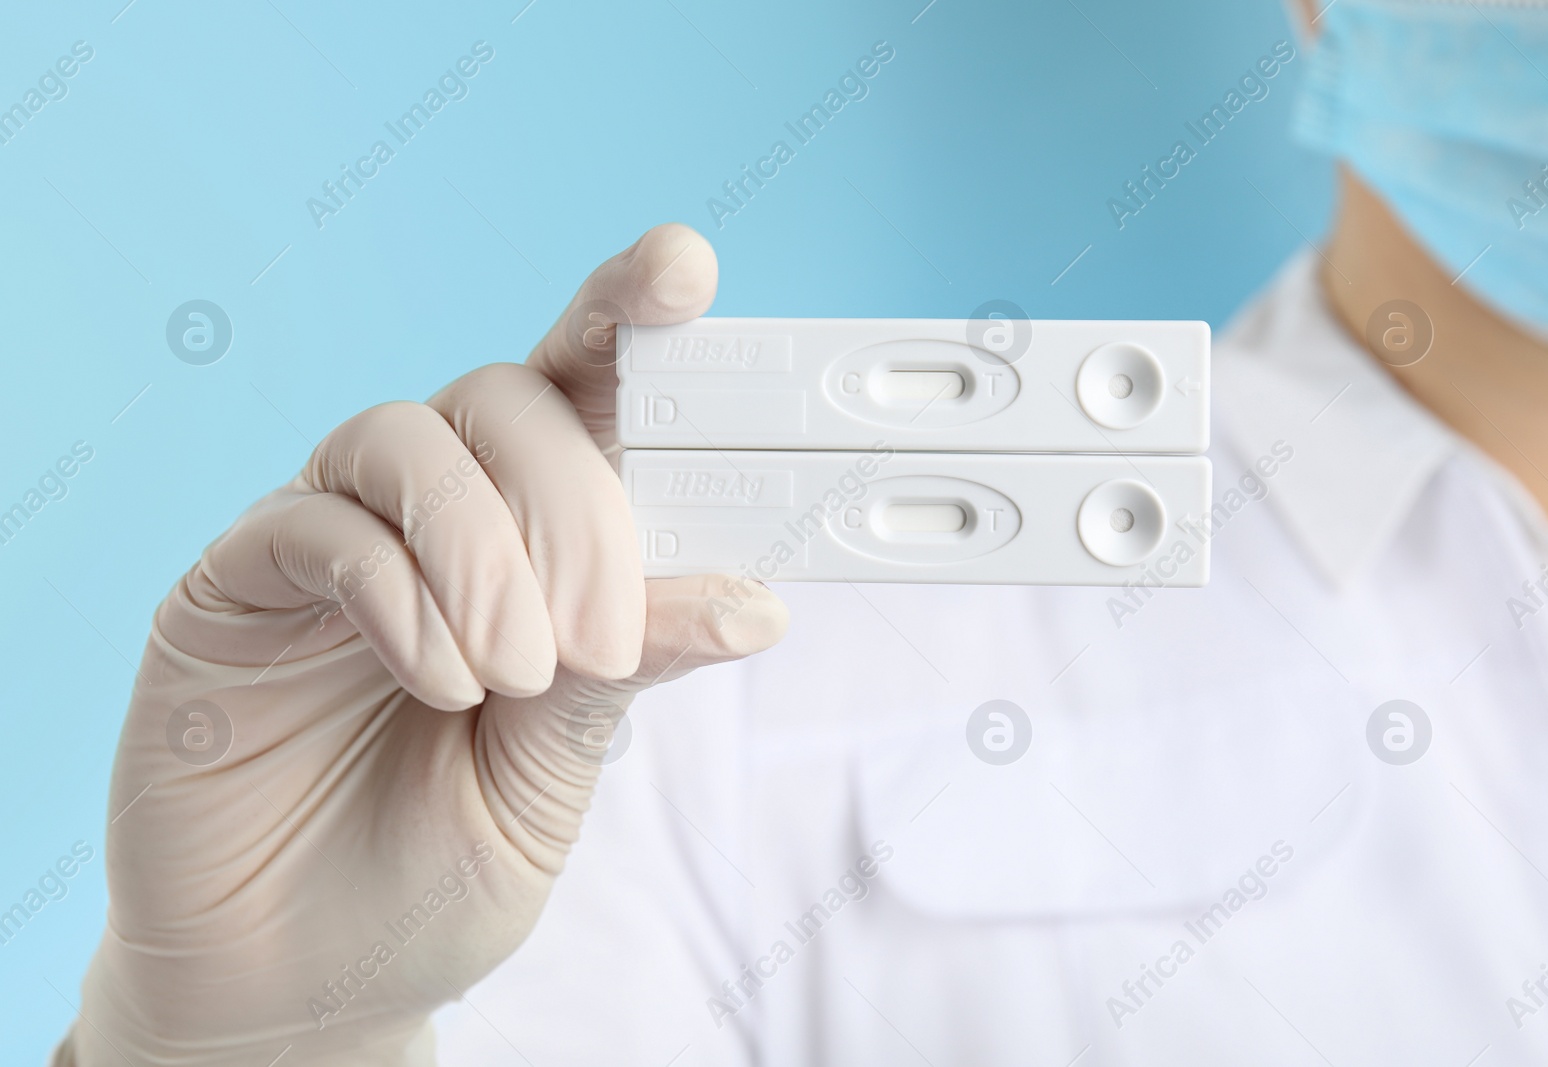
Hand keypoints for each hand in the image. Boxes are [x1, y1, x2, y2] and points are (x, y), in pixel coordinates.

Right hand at [60, 225, 787, 1065]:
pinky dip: (396, 589)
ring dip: (485, 548)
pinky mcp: (237, 584)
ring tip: (513, 675)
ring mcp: (331, 538)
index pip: (584, 391)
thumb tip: (752, 599)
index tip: (686, 269)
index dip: (632, 313)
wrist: (303, 980)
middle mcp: (433, 514)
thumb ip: (630, 665)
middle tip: (593, 639)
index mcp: (530, 541)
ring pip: (409, 438)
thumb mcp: (559, 767)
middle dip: (574, 506)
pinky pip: (317, 526)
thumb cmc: (437, 866)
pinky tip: (437, 676)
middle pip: (508, 397)